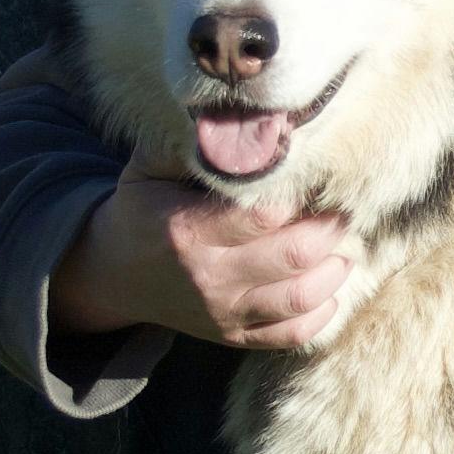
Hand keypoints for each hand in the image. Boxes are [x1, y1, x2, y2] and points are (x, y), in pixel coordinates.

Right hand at [49, 154, 351, 349]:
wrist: (112, 274)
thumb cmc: (143, 209)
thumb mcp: (150, 168)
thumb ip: (196, 146)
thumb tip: (250, 116)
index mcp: (187, 230)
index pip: (264, 215)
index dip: (302, 197)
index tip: (317, 181)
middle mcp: (208, 277)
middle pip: (295, 256)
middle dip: (330, 229)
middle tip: (340, 211)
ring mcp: (224, 313)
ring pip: (302, 298)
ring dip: (335, 269)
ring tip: (341, 245)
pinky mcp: (234, 336)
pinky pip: (294, 334)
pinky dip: (324, 311)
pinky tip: (328, 284)